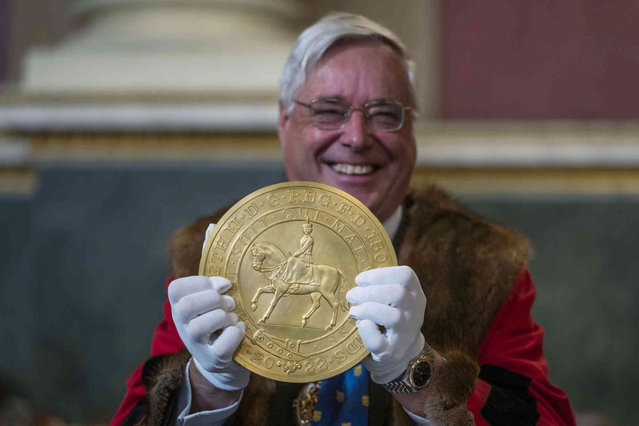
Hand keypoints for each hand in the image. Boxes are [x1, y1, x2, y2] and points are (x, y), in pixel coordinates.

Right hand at [168, 222, 248, 390]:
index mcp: (179, 305)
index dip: (203, 282)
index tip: (223, 284)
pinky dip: (237, 334)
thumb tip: (213, 226)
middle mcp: (181, 324)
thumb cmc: (219, 319)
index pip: (178, 287)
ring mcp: (195, 344)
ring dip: (227, 317)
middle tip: (228, 303)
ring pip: (206, 323)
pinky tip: (240, 331)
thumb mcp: (211, 292)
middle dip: (215, 299)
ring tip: (232, 318)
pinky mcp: (212, 360)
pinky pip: (224, 343)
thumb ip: (212, 261)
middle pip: (190, 304)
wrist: (223, 363)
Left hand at [346, 265, 425, 383]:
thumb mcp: (392, 300)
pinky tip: (361, 326)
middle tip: (352, 295)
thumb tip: (355, 279)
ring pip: (392, 317)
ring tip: (354, 311)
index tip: (360, 279)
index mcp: (415, 295)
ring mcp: (406, 335)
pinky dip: (365, 330)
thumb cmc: (387, 320)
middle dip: (369, 292)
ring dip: (367, 310)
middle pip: (398, 294)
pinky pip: (377, 340)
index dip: (380, 274)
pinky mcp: (392, 353)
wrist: (397, 356)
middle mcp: (415, 314)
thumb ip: (380, 287)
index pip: (406, 275)